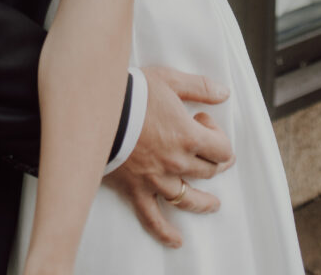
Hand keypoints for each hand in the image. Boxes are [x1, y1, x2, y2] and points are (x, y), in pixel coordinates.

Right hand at [107, 67, 233, 248]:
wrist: (98, 111)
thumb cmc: (133, 93)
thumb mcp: (169, 80)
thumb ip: (199, 87)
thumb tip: (223, 93)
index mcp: (188, 137)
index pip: (221, 149)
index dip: (218, 136)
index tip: (203, 123)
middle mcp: (177, 163)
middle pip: (207, 171)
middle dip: (213, 160)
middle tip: (207, 151)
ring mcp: (157, 180)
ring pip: (189, 198)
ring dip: (204, 201)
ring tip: (212, 203)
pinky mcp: (137, 190)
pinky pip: (154, 219)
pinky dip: (166, 232)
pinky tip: (176, 239)